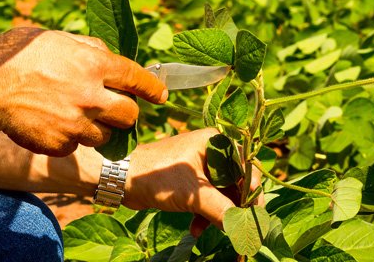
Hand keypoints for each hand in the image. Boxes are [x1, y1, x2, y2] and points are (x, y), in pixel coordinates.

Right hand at [0, 27, 166, 156]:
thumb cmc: (16, 55)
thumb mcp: (56, 37)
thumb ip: (87, 47)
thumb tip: (106, 54)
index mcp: (95, 64)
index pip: (138, 79)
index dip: (153, 88)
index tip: (160, 94)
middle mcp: (92, 96)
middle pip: (130, 115)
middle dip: (125, 112)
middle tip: (113, 108)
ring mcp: (77, 124)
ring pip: (106, 136)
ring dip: (98, 128)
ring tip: (77, 116)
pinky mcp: (60, 144)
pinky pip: (76, 147)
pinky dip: (70, 140)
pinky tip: (54, 126)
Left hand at [123, 129, 261, 233]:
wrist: (121, 179)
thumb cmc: (157, 177)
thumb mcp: (193, 195)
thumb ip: (222, 211)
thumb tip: (245, 229)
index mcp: (216, 143)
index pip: (246, 166)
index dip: (252, 191)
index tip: (252, 214)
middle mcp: (211, 151)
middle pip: (235, 182)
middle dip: (233, 207)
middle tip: (234, 228)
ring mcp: (200, 166)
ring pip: (221, 194)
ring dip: (218, 214)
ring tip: (210, 231)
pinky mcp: (189, 181)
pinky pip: (207, 199)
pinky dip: (204, 214)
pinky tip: (195, 229)